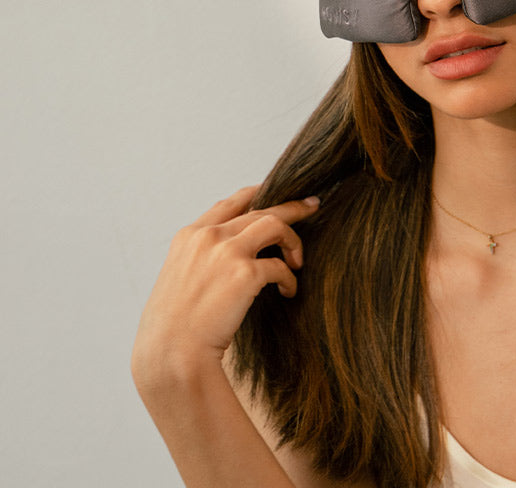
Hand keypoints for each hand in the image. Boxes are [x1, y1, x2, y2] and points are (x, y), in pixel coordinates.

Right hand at [132, 186, 318, 384]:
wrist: (171, 354)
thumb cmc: (174, 327)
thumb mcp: (179, 277)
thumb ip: (202, 257)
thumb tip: (232, 251)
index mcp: (190, 236)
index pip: (230, 202)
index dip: (258, 194)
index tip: (276, 193)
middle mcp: (208, 236)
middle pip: (260, 208)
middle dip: (290, 207)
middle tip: (311, 206)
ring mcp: (227, 252)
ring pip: (275, 224)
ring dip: (293, 239)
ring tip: (298, 260)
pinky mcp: (245, 274)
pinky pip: (280, 266)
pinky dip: (290, 279)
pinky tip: (289, 292)